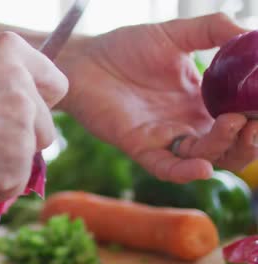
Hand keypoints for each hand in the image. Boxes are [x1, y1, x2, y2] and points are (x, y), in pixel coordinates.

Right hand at [0, 32, 67, 203]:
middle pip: (44, 129)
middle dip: (15, 145)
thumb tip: (9, 119)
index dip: (35, 109)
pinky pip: (10, 187)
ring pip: (26, 161)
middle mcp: (23, 83)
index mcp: (9, 51)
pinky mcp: (14, 160)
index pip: (54, 86)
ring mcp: (21, 122)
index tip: (12, 121)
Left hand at [57, 13, 256, 182]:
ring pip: (203, 157)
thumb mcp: (175, 34)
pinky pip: (164, 167)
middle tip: (255, 123)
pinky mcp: (138, 145)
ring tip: (233, 124)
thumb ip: (212, 30)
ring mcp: (164, 137)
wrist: (84, 58)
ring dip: (223, 147)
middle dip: (248, 141)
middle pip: (228, 147)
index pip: (239, 119)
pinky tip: (203, 167)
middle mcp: (186, 123)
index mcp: (200, 101)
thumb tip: (249, 33)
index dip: (256, 119)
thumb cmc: (125, 48)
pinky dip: (183, 172)